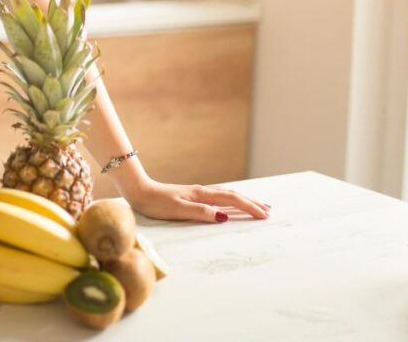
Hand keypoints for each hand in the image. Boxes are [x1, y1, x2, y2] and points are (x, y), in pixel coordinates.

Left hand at [126, 179, 271, 223]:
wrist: (139, 191)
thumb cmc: (156, 203)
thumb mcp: (177, 209)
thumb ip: (200, 212)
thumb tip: (224, 216)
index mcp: (202, 195)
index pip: (231, 200)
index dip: (249, 207)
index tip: (264, 216)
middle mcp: (202, 191)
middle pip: (233, 195)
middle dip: (251, 203)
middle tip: (268, 211)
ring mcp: (198, 192)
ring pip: (226, 194)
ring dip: (243, 200)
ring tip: (256, 205)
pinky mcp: (192, 195)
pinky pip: (218, 196)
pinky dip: (230, 199)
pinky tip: (230, 203)